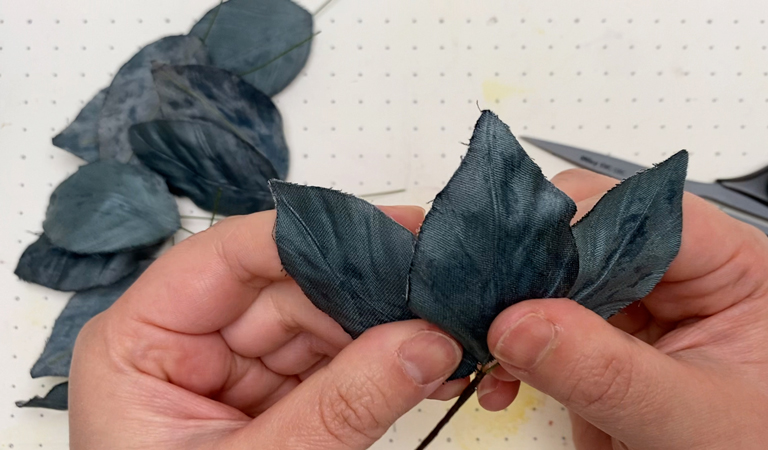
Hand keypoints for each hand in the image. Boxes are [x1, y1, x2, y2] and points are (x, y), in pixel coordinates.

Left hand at [69, 206, 468, 448]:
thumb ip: (341, 406)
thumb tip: (422, 342)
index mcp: (139, 344)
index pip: (228, 255)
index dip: (313, 237)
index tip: (392, 233)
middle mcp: (185, 343)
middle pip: (286, 286)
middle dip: (365, 293)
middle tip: (434, 293)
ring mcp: (232, 370)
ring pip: (321, 321)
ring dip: (383, 330)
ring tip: (440, 337)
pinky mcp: (271, 397)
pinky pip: (333, 361)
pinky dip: (380, 365)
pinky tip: (421, 364)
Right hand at [477, 169, 767, 448]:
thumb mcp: (682, 417)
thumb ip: (605, 373)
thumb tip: (522, 324)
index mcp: (722, 265)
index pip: (642, 212)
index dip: (578, 228)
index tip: (525, 261)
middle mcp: (670, 272)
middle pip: (583, 228)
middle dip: (531, 266)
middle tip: (492, 303)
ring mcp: (625, 301)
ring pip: (546, 267)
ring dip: (508, 305)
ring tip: (490, 344)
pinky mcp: (589, 333)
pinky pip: (530, 314)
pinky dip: (504, 342)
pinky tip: (500, 373)